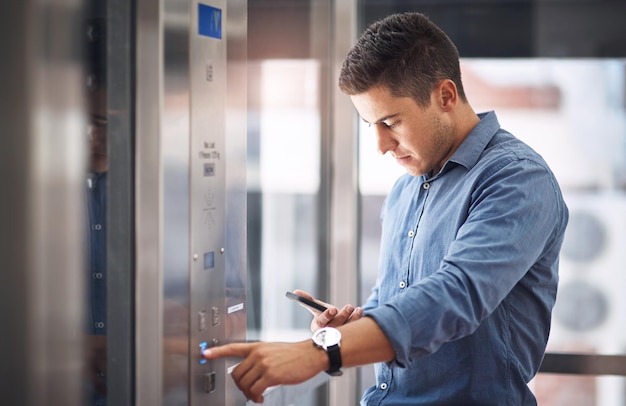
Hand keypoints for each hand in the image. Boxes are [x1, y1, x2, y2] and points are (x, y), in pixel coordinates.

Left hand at [203, 340, 325, 402]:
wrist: (310, 354)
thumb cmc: (294, 354)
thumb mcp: (273, 350)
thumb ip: (260, 357)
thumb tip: (251, 372)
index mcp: (257, 346)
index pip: (233, 347)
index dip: (217, 351)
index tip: (205, 353)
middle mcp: (258, 354)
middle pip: (236, 374)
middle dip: (240, 386)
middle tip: (248, 391)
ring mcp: (263, 364)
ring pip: (244, 384)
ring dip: (248, 394)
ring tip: (256, 396)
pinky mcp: (270, 375)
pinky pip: (254, 390)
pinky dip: (256, 398)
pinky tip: (261, 398)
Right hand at [294, 289, 362, 331]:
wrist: (336, 325)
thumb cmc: (324, 316)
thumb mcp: (316, 307)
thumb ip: (307, 300)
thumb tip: (295, 292)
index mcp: (317, 327)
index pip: (320, 323)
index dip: (327, 316)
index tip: (333, 309)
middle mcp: (327, 334)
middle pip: (335, 326)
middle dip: (342, 316)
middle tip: (349, 306)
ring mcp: (338, 337)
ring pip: (346, 328)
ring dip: (352, 318)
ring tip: (356, 308)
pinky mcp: (349, 337)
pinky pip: (354, 329)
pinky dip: (357, 320)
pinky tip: (359, 311)